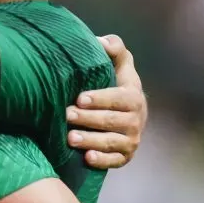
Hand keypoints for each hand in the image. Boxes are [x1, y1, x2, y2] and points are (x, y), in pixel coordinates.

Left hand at [67, 35, 145, 169]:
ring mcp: (131, 140)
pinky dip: (102, 160)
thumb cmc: (117, 83)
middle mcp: (136, 120)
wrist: (128, 111)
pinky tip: (87, 157)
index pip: (119, 98)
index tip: (80, 97)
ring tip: (70, 138)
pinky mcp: (124, 156)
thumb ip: (115, 48)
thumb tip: (101, 41)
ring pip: (111, 142)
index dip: (100, 98)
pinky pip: (114, 161)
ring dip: (91, 140)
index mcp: (134, 96)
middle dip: (89, 119)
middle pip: (111, 121)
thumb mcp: (119, 63)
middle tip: (67, 115)